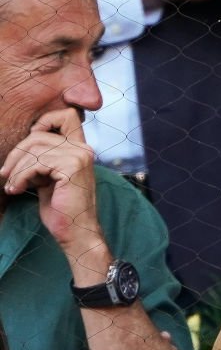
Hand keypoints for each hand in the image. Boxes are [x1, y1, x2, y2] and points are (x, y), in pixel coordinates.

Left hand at [0, 109, 106, 262]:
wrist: (76, 234)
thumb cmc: (62, 210)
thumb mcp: (49, 178)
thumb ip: (43, 159)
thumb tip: (21, 148)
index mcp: (80, 150)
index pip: (67, 115)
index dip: (45, 121)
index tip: (29, 146)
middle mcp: (83, 150)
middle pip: (39, 134)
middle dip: (17, 153)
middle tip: (6, 173)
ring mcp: (79, 157)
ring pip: (34, 148)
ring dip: (16, 168)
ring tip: (11, 185)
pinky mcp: (71, 167)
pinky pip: (36, 163)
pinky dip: (21, 176)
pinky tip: (17, 189)